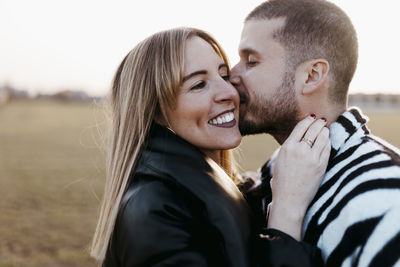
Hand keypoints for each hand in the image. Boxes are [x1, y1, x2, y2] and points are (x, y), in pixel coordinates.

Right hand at [267, 115, 330, 239]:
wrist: (290, 200)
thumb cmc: (282, 182)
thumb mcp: (280, 160)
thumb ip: (289, 148)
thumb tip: (300, 138)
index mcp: (287, 147)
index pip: (300, 127)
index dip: (307, 121)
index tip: (312, 118)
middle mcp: (300, 150)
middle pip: (313, 130)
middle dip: (319, 123)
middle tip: (322, 120)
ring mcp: (312, 157)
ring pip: (322, 137)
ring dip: (324, 131)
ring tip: (325, 129)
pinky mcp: (321, 165)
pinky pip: (327, 148)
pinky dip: (328, 142)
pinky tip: (328, 140)